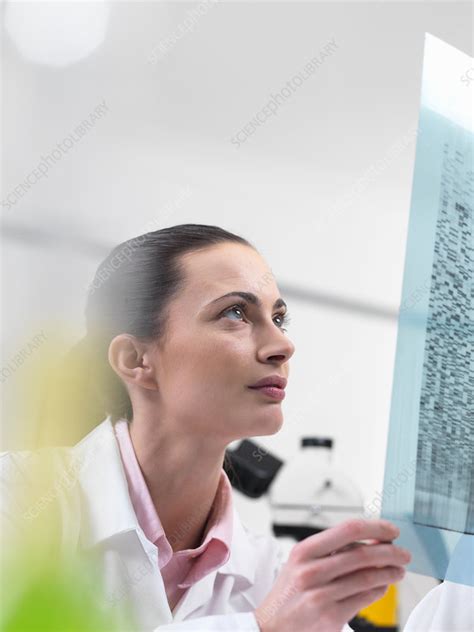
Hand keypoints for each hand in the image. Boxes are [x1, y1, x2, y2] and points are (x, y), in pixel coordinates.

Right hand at [254, 518, 410, 631]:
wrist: (271, 627)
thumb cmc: (289, 593)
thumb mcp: (301, 563)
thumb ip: (331, 551)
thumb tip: (369, 541)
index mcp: (305, 550)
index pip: (348, 529)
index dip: (375, 528)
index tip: (390, 530)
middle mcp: (312, 570)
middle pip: (362, 554)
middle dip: (390, 552)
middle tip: (403, 553)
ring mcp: (321, 594)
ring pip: (367, 578)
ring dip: (390, 573)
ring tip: (398, 570)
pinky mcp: (330, 616)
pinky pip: (363, 599)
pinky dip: (379, 591)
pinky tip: (383, 586)